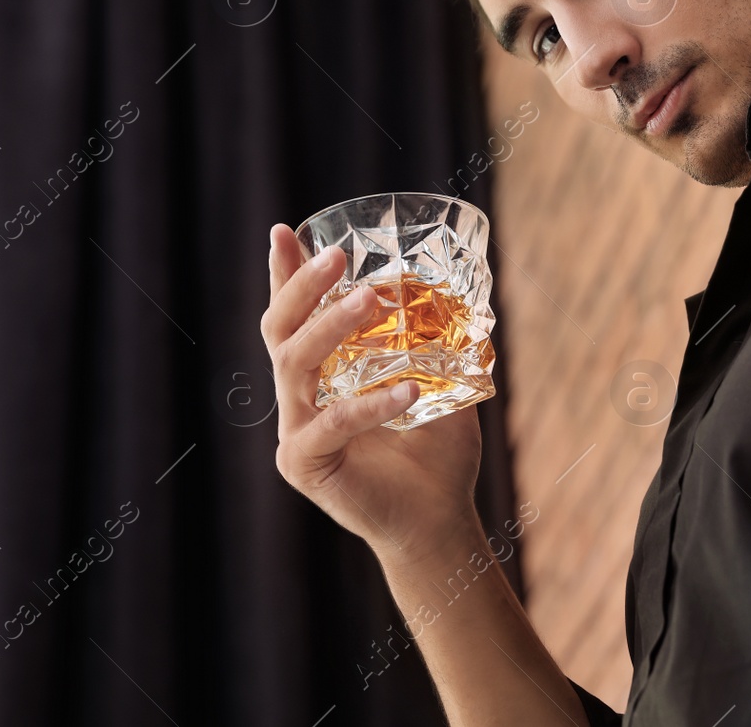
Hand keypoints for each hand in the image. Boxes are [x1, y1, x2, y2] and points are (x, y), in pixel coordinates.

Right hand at [261, 223, 483, 561]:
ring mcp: (295, 430)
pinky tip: (409, 390)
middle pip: (282, 331)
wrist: (438, 520)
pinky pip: (332, 422)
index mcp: (320, 374)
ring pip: (294, 366)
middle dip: (303, 287)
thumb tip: (468, 292)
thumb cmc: (436, 454)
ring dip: (331, 327)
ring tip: (371, 300)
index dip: (286, 274)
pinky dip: (370, 403)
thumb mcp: (442, 383)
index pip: (294, 316)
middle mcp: (298, 397)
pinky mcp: (305, 463)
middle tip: (337, 256)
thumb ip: (438, 343)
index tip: (283, 230)